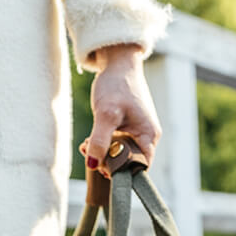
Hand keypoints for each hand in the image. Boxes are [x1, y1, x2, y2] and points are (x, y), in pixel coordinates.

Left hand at [81, 44, 160, 175]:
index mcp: (149, 136)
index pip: (140, 167)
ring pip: (120, 153)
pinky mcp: (127, 126)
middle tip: (90, 154)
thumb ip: (100, 141)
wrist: (118, 62)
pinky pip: (116, 143)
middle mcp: (146, 136)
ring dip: (102, 152)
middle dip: (108, 162)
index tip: (103, 168)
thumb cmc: (117, 85)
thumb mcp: (105, 114)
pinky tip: (89, 139)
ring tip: (87, 144)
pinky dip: (102, 143)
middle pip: (129, 162)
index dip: (122, 172)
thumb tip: (93, 165)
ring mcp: (137, 131)